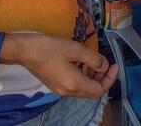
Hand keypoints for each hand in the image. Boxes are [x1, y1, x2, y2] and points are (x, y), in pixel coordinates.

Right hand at [0, 33, 117, 97]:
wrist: (25, 51)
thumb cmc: (50, 48)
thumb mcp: (75, 49)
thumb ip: (93, 58)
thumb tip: (104, 66)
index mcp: (75, 84)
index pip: (99, 90)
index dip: (109, 79)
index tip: (114, 65)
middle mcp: (68, 91)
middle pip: (92, 92)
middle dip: (102, 79)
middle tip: (106, 63)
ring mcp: (60, 90)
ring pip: (83, 90)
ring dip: (92, 78)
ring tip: (95, 62)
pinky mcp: (54, 85)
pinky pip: (74, 86)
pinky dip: (83, 78)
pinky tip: (81, 64)